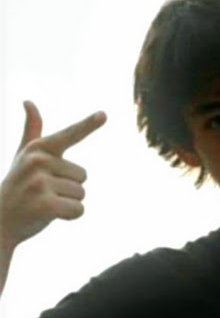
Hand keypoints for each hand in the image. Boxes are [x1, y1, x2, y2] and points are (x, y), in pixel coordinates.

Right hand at [0, 101, 106, 252]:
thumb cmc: (17, 187)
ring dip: (68, 202)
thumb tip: (29, 101)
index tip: (104, 114)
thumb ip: (32, 131)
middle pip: (83, 175)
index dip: (88, 125)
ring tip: (44, 203)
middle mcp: (38, 162)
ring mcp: (40, 183)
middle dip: (68, 188)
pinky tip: (49, 215)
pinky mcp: (46, 205)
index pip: (69, 135)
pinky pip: (79, 209)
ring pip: (81, 193)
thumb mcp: (22, 157)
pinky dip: (70, 216)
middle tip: (43, 193)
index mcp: (38, 149)